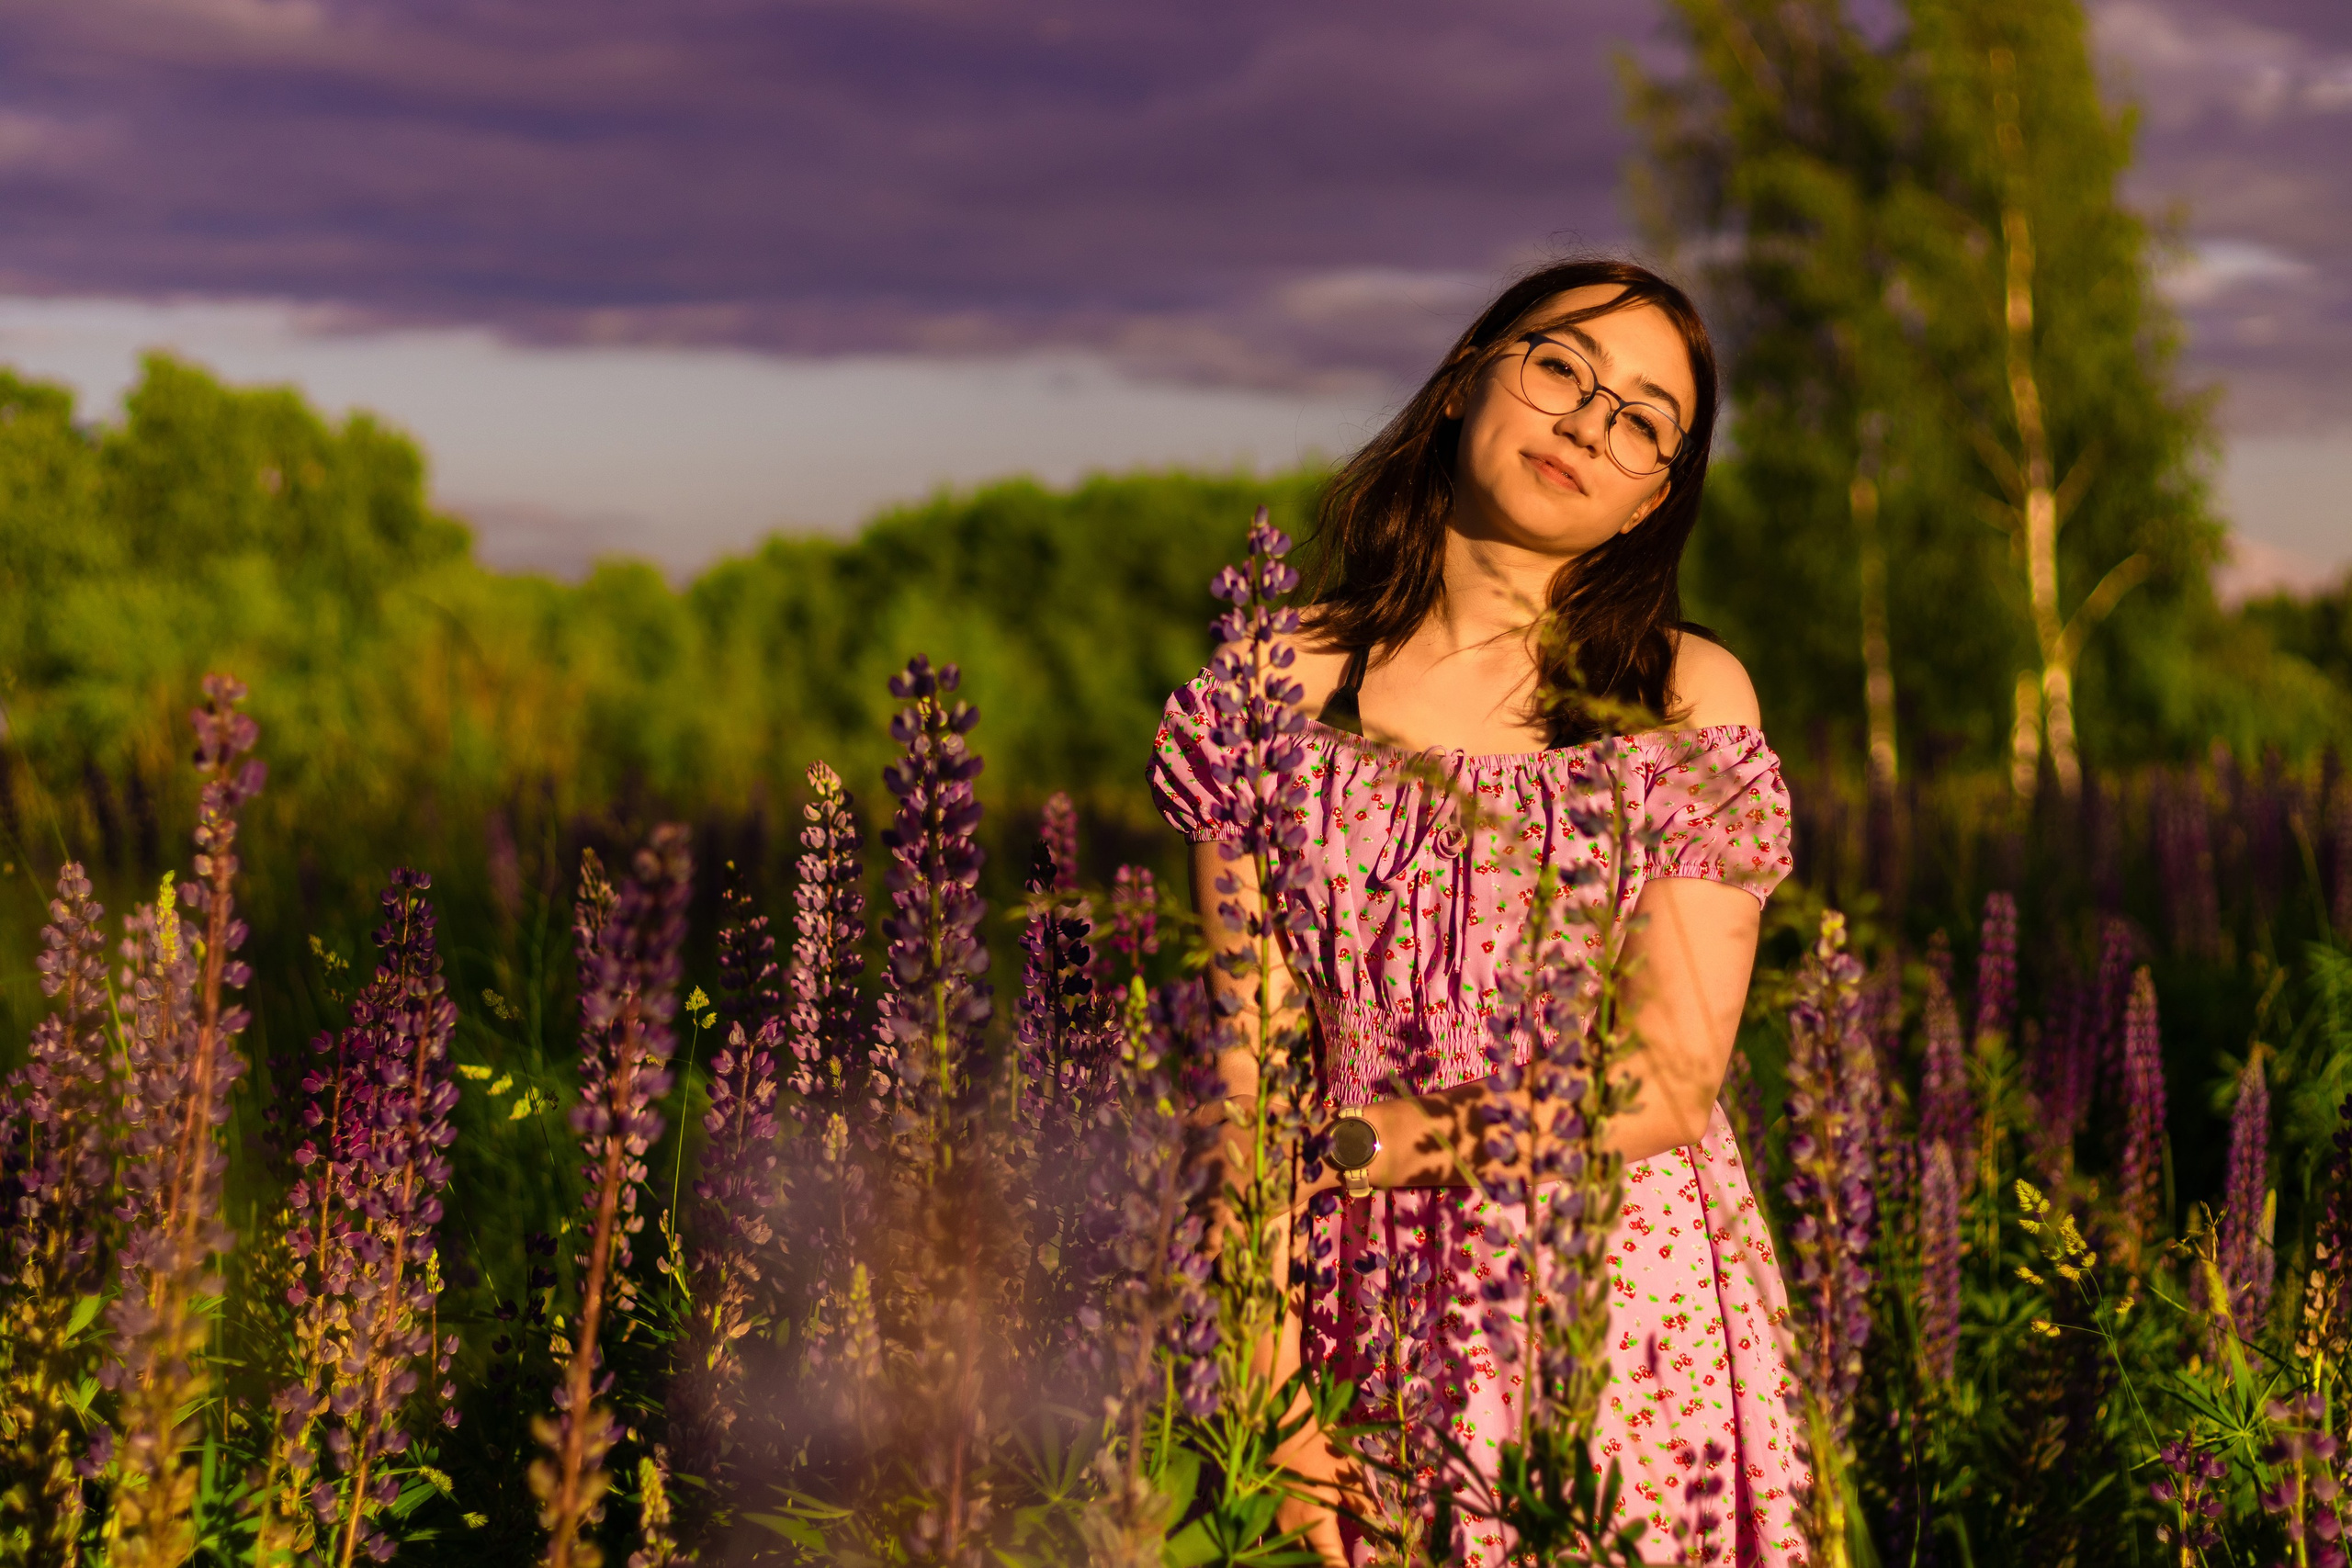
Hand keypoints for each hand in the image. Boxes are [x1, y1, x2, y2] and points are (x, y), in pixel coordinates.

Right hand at [1272, 1418, 1353, 1567]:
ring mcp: (1271, 1523)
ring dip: (1304, 1562)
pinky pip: (1273, 1544)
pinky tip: (1299, 1549)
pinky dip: (1287, 1552)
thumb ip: (1364, 1506)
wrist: (1282, 1421)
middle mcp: (1290, 1530)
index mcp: (1314, 1522)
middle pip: (1306, 1567)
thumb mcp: (1348, 1475)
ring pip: (1286, 1558)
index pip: (1332, 1564)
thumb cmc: (1319, 1445)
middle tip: (1340, 1562)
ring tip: (1320, 1557)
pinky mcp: (1261, 1513)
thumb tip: (1381, 1528)